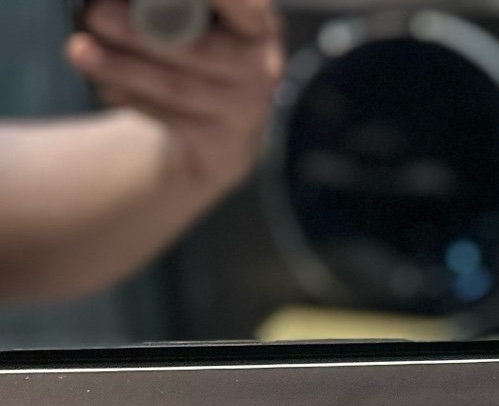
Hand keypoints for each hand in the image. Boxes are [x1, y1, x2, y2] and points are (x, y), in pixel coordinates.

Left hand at [67, 0, 283, 195]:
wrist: (221, 136)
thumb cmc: (200, 58)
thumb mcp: (198, 24)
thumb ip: (172, 9)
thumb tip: (109, 2)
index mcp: (257, 21)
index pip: (241, 3)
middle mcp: (262, 63)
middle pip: (197, 46)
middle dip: (140, 30)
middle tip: (95, 13)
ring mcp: (247, 109)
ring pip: (177, 86)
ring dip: (124, 68)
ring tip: (81, 51)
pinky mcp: (225, 145)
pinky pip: (172, 119)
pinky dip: (135, 101)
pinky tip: (108, 87)